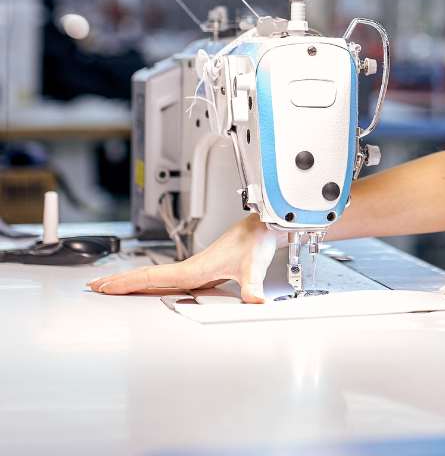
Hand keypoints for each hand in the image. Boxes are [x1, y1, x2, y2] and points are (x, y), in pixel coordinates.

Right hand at [87, 214, 279, 302]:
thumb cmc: (255, 240)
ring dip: (134, 283)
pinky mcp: (205, 272)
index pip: (152, 278)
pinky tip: (153, 290)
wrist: (264, 227)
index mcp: (194, 269)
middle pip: (148, 278)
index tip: (103, 286)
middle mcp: (191, 269)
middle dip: (120, 282)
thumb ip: (253, 287)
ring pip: (158, 278)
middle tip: (95, 287)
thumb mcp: (253, 267)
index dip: (126, 283)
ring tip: (113, 288)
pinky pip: (172, 280)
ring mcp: (196, 270)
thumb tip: (255, 302)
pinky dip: (155, 284)